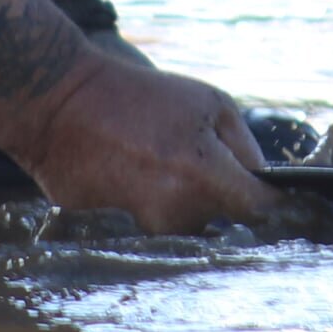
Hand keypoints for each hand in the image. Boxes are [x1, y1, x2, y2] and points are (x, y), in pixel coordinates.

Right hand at [20, 51, 275, 232]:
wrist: (59, 103)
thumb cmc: (139, 97)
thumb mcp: (207, 102)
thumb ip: (244, 147)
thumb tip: (263, 182)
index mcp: (205, 176)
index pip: (259, 210)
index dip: (272, 202)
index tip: (273, 194)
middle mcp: (176, 212)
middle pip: (218, 221)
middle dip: (215, 196)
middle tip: (189, 161)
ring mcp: (141, 228)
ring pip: (182, 227)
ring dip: (178, 202)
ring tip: (154, 165)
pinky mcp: (112, 234)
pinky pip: (146, 226)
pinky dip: (144, 207)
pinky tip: (129, 177)